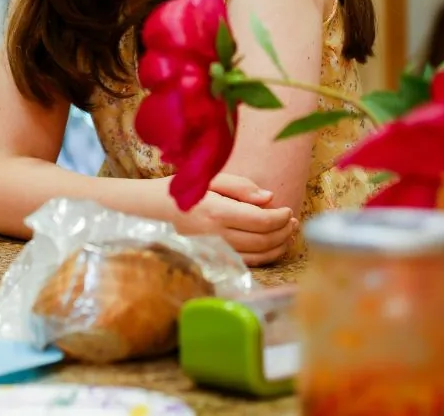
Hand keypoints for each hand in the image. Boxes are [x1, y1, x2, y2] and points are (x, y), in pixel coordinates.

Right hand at [170, 173, 295, 265]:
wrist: (151, 211)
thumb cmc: (182, 191)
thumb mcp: (209, 179)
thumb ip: (240, 187)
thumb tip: (269, 198)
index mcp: (216, 211)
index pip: (260, 220)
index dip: (280, 217)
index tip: (288, 210)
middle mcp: (216, 234)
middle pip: (263, 240)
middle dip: (284, 232)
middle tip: (292, 222)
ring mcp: (215, 250)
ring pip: (257, 255)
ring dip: (278, 246)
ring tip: (287, 233)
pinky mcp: (213, 259)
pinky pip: (246, 262)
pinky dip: (264, 257)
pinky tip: (271, 246)